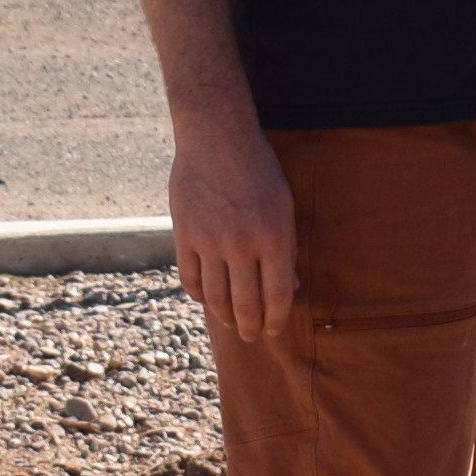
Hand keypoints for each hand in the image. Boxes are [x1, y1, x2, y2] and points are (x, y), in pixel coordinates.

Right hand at [167, 109, 299, 343]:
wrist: (217, 139)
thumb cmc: (258, 171)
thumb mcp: (284, 206)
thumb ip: (285, 248)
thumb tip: (290, 287)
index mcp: (273, 238)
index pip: (277, 296)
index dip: (276, 320)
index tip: (274, 330)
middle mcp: (242, 245)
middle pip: (245, 304)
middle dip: (250, 327)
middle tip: (252, 336)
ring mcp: (210, 242)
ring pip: (215, 297)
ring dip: (225, 317)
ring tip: (231, 323)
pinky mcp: (184, 235)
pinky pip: (190, 278)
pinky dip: (199, 295)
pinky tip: (207, 298)